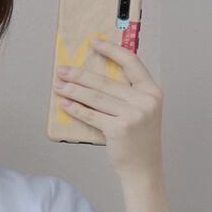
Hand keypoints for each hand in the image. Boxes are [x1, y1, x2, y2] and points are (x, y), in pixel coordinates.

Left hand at [53, 38, 163, 181]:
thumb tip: (94, 78)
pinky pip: (91, 115)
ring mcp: (132, 115)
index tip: (94, 43)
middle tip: (62, 70)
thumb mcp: (142, 111)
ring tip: (58, 85)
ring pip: (95, 97)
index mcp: (152, 91)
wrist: (143, 168)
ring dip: (73, 90)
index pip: (131, 62)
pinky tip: (66, 104)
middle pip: (105, 81)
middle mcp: (145, 101)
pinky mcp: (118, 129)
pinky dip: (76, 109)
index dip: (111, 50)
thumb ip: (127, 94)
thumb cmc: (139, 139)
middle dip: (80, 75)